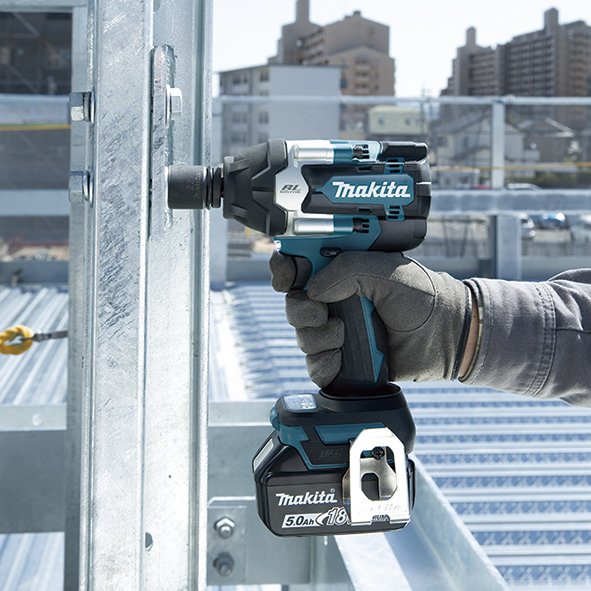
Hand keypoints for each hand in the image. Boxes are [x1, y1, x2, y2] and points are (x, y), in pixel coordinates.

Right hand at [270, 251, 476, 387]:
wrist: (447, 335)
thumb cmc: (423, 296)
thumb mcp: (386, 269)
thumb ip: (348, 269)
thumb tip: (313, 289)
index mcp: (341, 271)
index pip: (298, 265)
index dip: (284, 269)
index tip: (286, 277)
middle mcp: (335, 299)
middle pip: (293, 304)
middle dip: (301, 311)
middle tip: (322, 314)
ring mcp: (338, 330)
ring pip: (302, 336)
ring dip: (317, 338)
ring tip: (344, 336)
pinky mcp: (344, 360)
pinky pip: (315, 366)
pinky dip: (323, 364)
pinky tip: (342, 359)